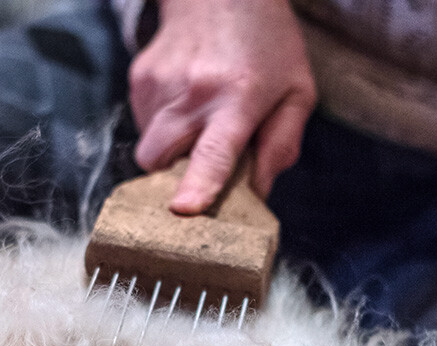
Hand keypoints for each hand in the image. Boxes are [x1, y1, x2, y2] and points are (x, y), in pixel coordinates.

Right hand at [129, 0, 315, 212]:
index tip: (183, 210)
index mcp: (237, 98)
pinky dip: (164, 127)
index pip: (213, 151)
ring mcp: (159, 84)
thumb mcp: (297, 92)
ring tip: (201, 121)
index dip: (198, 185)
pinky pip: (145, 125)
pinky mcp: (139, 79)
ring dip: (173, 150)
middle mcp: (193, 92)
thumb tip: (258, 194)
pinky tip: (188, 103)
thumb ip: (282, 145)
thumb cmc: (267, 44)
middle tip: (203, 162)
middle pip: (160, 161)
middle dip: (174, 178)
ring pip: (149, 148)